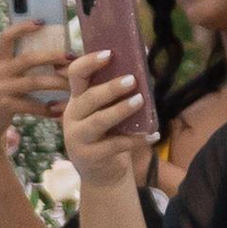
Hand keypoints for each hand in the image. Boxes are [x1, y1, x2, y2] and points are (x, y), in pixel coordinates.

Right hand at [0, 20, 70, 166]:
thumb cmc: (2, 97)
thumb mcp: (5, 77)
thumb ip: (20, 65)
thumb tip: (55, 54)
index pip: (7, 36)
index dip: (23, 27)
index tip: (42, 22)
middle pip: (28, 58)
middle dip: (52, 56)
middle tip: (71, 57)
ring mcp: (0, 89)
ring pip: (34, 82)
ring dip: (56, 83)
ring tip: (72, 85)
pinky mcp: (5, 107)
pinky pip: (32, 105)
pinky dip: (47, 108)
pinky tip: (59, 110)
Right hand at [63, 46, 153, 186]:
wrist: (101, 173)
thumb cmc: (107, 134)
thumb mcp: (107, 111)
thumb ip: (119, 90)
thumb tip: (146, 54)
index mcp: (77, 99)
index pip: (76, 74)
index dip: (89, 62)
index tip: (109, 54)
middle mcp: (73, 116)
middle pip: (89, 98)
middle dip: (111, 88)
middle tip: (133, 80)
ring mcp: (78, 137)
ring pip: (98, 121)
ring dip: (120, 110)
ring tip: (140, 101)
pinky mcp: (90, 156)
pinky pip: (115, 145)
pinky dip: (136, 139)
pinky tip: (153, 135)